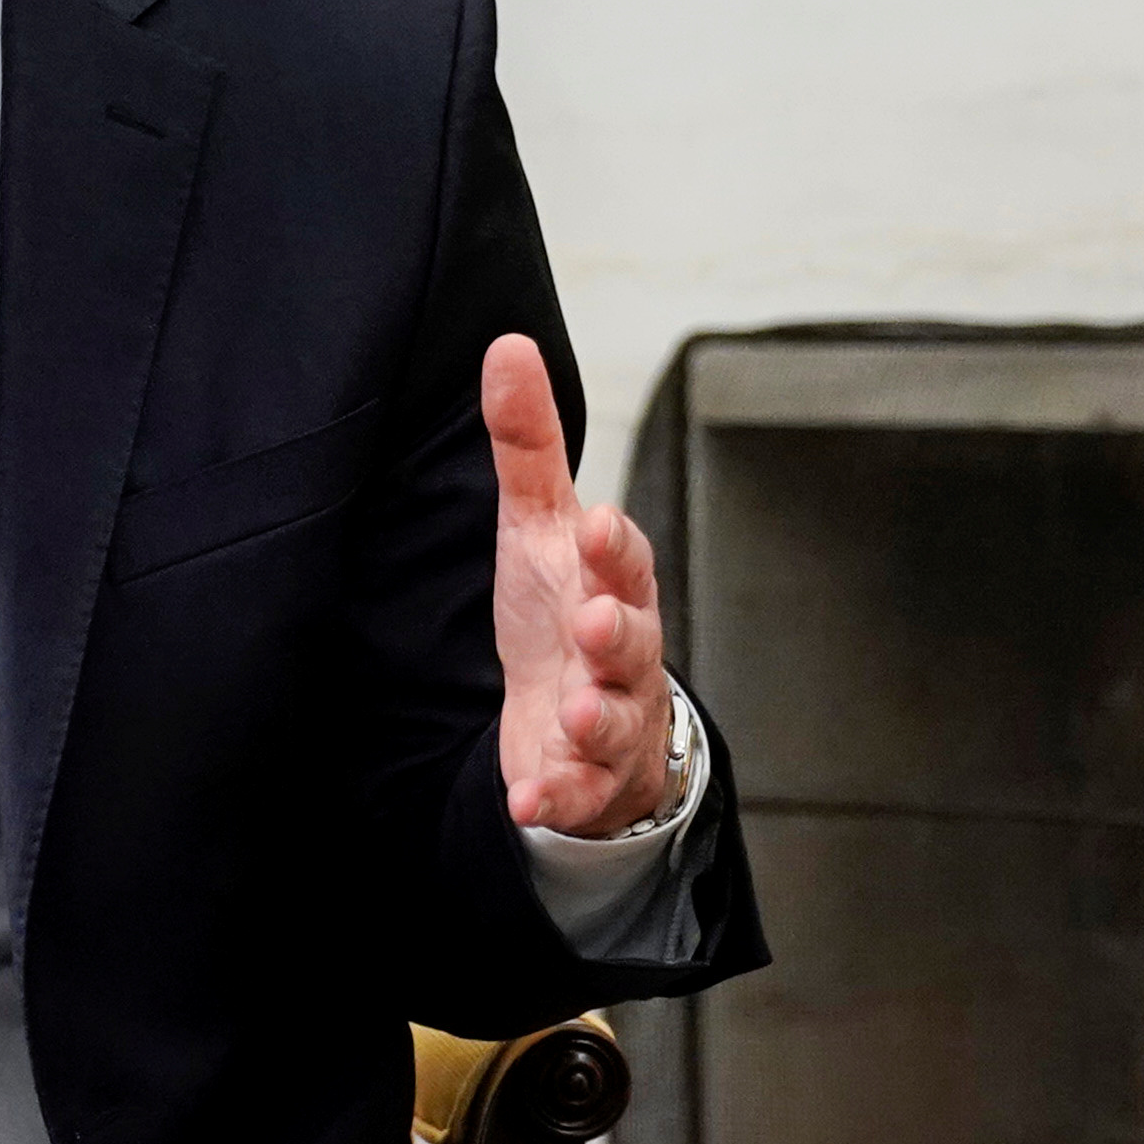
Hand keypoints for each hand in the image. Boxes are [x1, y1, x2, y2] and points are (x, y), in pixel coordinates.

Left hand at [485, 334, 677, 838]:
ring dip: (597, 718)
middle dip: (617, 633)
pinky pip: (579, 793)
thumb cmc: (560, 609)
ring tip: (574, 715)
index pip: (624, 560)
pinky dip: (558, 798)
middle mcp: (621, 655)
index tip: (595, 523)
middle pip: (634, 641)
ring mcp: (609, 721)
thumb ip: (527, 445)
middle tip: (593, 622)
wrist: (580, 723)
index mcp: (611, 586)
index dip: (614, 547)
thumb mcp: (537, 528)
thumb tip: (509, 344)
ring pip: (617, 720)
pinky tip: (530, 799)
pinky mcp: (584, 780)